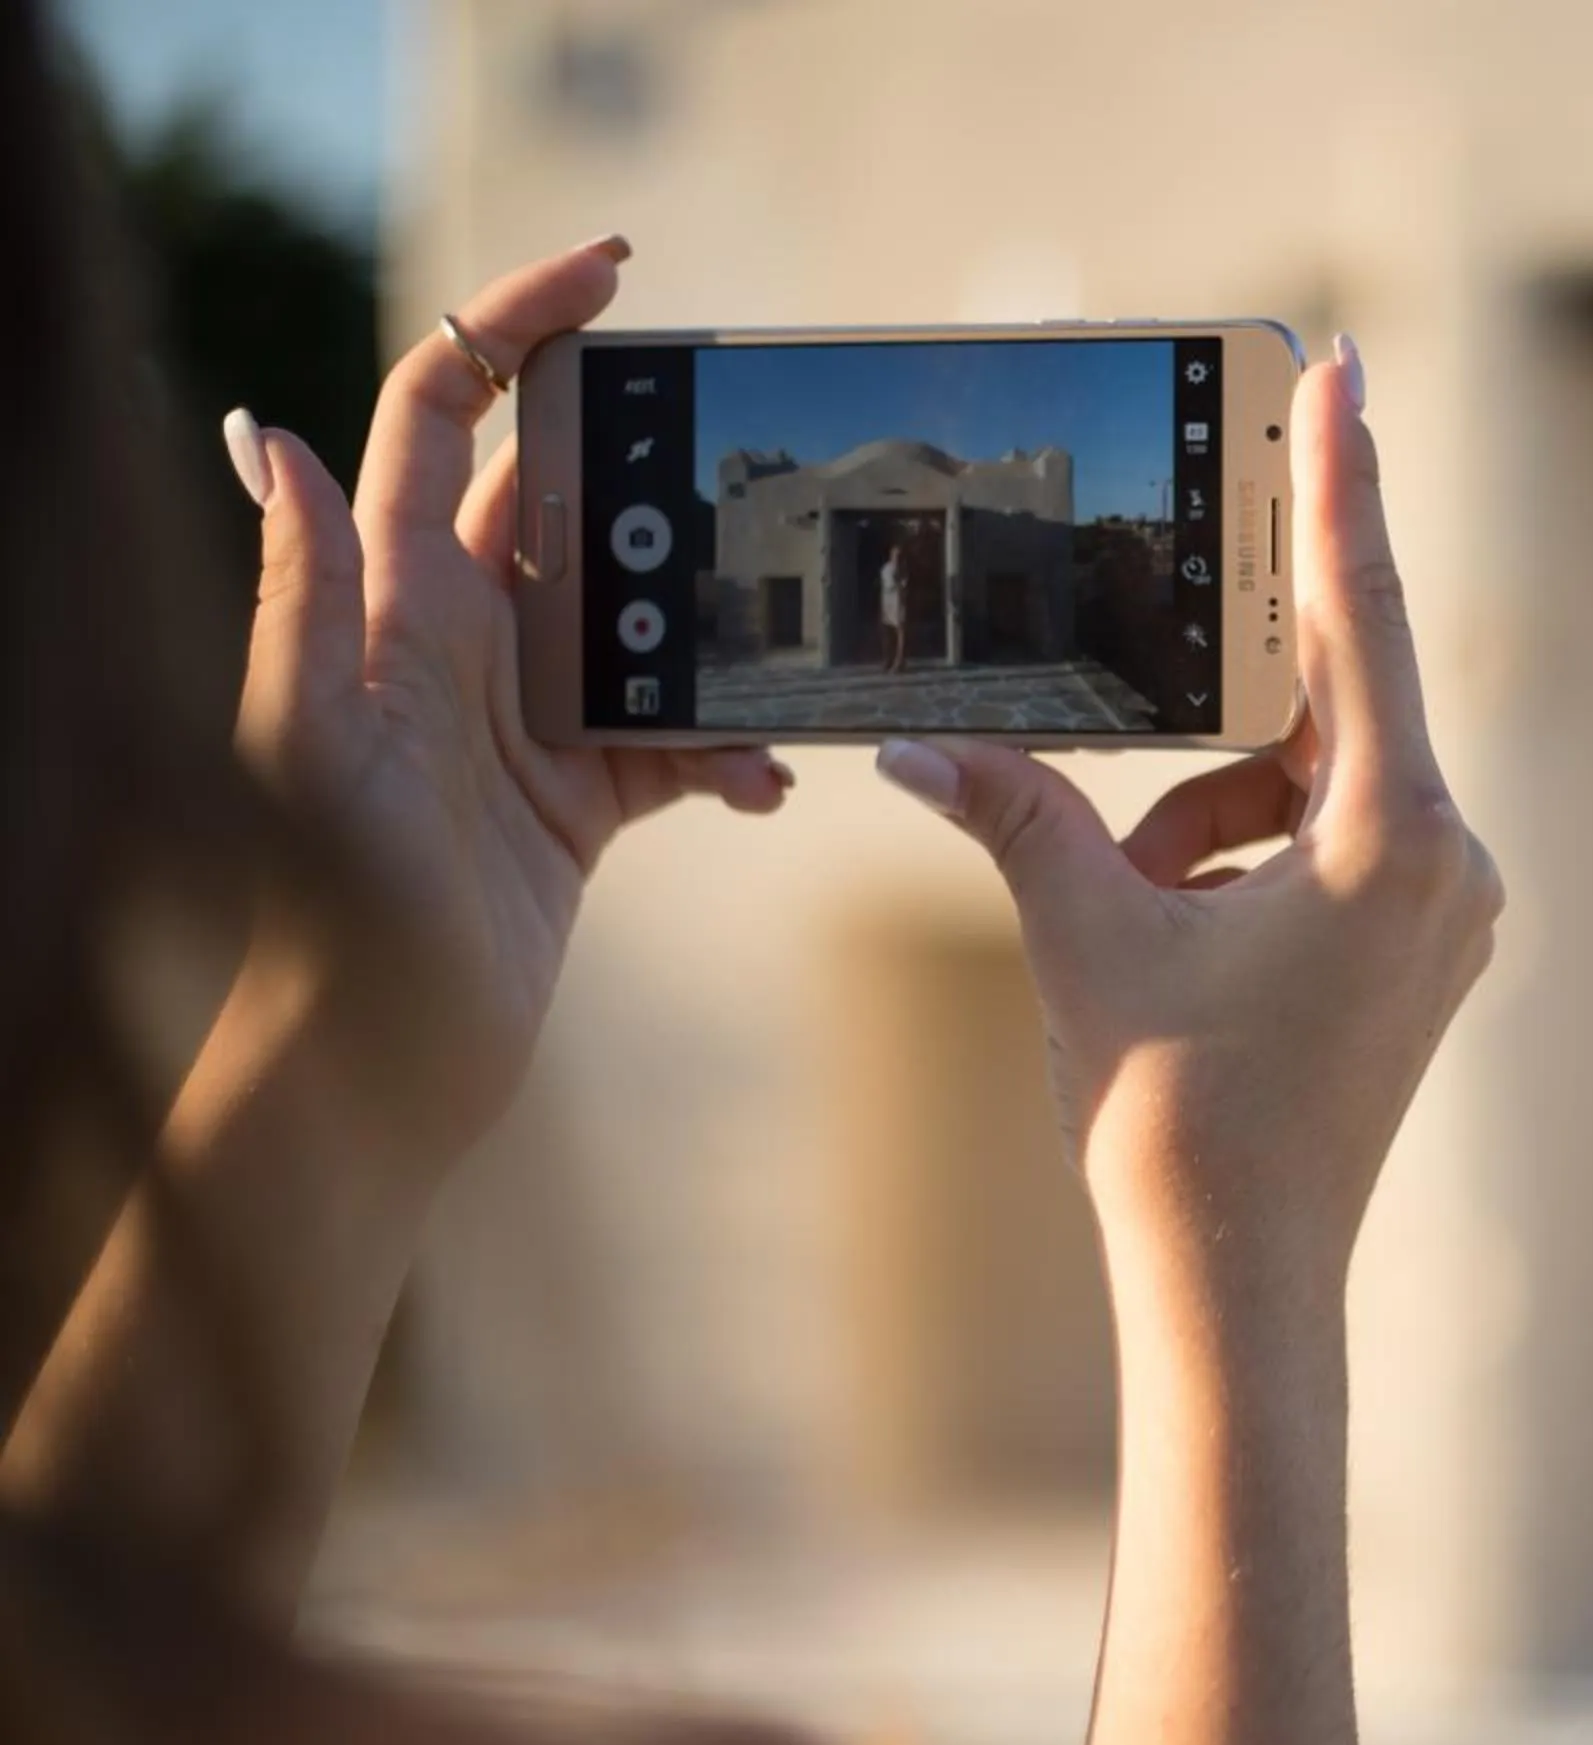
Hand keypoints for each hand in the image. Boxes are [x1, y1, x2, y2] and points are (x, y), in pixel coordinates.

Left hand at [229, 239, 790, 1158]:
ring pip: (641, 620)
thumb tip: (264, 432)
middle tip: (751, 470)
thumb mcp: (308, 744)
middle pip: (568, 502)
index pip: (443, 413)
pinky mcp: (578, 801)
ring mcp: (523, 721)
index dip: (516, 323)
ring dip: (714, 632)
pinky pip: (677, 741)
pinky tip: (762, 787)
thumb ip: (302, 591)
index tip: (615, 271)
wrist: (375, 1072)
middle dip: (658, 472)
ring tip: (773, 654)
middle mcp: (456, 643)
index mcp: (391, 601)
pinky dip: (731, 753)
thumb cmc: (326, 920)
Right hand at [876, 343, 1501, 1298]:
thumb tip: (915, 747)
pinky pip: (1329, 846)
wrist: (1242, 1287)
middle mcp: (1447, 860)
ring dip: (1211, 800)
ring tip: (1124, 886)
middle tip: (1182, 569)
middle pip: (1332, 701)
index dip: (1340, 482)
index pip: (1360, 614)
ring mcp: (1443, 913)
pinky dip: (1242, 850)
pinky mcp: (1418, 953)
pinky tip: (1163, 916)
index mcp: (1393, 834)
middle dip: (1227, 674)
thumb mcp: (1084, 937)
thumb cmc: (1178, 1121)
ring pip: (1317, 784)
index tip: (1338, 372)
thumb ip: (1015, 814)